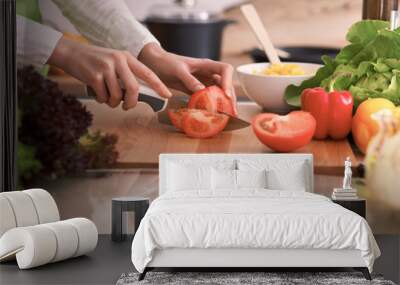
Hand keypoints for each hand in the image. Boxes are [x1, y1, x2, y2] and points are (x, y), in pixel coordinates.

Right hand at [47, 37, 171, 109]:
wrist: (70, 53)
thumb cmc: (95, 61)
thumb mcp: (114, 61)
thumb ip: (126, 74)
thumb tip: (138, 95)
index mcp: (127, 57)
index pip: (148, 73)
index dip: (159, 86)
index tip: (168, 95)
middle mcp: (119, 61)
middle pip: (134, 89)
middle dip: (131, 102)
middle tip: (127, 107)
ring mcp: (106, 68)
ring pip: (117, 95)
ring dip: (113, 102)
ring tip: (107, 97)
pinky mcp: (94, 76)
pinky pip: (103, 97)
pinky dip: (101, 100)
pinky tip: (97, 93)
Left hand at [138, 43, 237, 114]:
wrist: (155, 63)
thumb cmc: (167, 62)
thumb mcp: (178, 70)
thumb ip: (190, 80)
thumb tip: (202, 91)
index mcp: (206, 64)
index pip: (225, 70)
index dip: (229, 81)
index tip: (226, 95)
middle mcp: (208, 73)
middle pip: (225, 84)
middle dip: (230, 98)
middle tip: (232, 112)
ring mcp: (203, 82)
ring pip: (218, 93)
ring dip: (223, 104)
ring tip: (227, 117)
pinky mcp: (196, 90)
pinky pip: (206, 99)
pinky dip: (210, 107)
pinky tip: (213, 116)